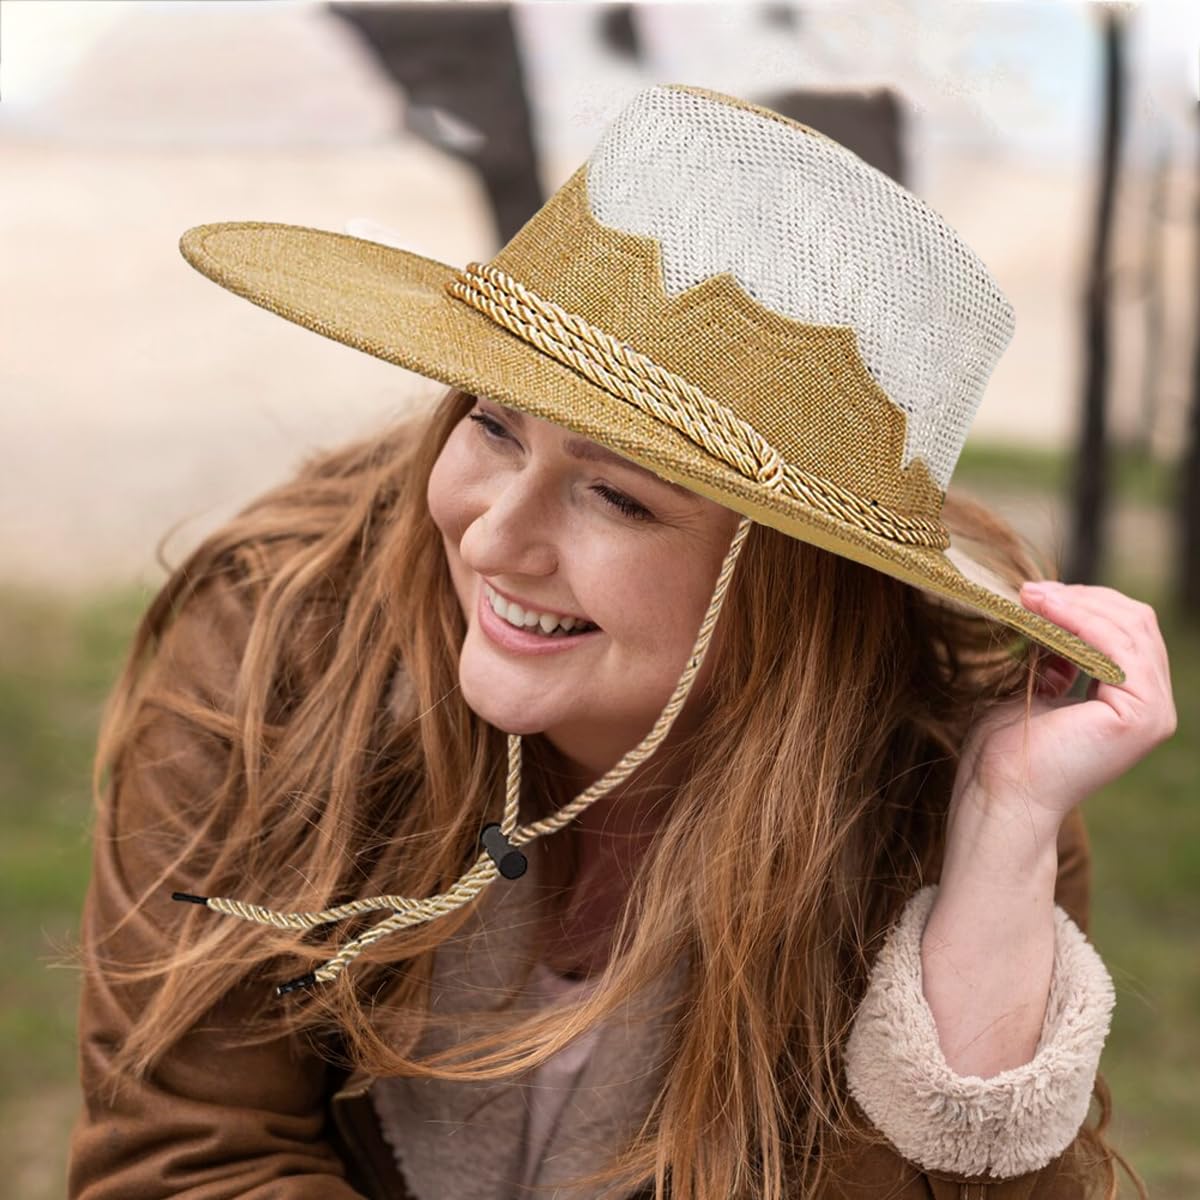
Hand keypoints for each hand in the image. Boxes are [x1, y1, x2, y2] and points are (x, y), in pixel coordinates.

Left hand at [953, 582, 1176, 831]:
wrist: (1000, 793)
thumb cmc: (1008, 750)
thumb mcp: (1037, 687)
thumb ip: (1057, 658)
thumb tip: (1056, 621)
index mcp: (1133, 701)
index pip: (1127, 630)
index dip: (1084, 603)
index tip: (1035, 593)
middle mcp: (1153, 707)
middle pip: (1135, 622)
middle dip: (1081, 598)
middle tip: (1030, 590)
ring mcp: (1153, 713)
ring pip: (1130, 628)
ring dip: (1076, 604)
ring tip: (1030, 597)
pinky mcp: (1141, 716)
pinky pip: (1119, 648)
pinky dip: (1082, 621)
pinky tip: (1046, 612)